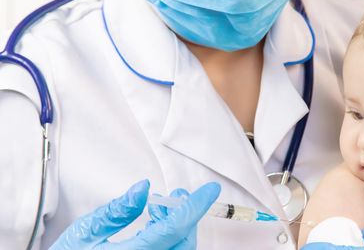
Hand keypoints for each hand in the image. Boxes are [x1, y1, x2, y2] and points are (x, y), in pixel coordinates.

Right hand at [50, 180, 220, 249]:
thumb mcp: (85, 232)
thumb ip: (117, 211)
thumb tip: (144, 188)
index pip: (173, 228)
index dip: (195, 206)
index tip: (210, 190)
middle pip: (183, 242)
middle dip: (187, 215)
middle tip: (177, 195)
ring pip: (181, 249)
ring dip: (180, 226)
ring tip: (162, 208)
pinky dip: (172, 236)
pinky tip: (158, 224)